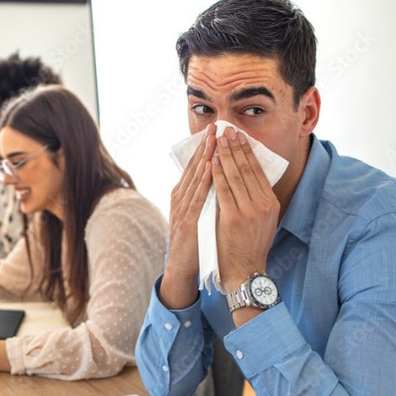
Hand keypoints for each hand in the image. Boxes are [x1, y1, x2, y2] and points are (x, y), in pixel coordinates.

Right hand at [160, 123, 216, 308]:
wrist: (181, 268)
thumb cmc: (193, 242)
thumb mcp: (196, 214)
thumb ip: (202, 197)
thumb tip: (215, 179)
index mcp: (182, 196)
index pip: (195, 167)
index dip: (205, 148)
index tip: (216, 131)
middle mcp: (180, 198)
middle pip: (194, 168)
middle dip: (206, 146)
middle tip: (216, 126)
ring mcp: (182, 209)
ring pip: (195, 178)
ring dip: (205, 157)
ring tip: (214, 139)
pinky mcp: (187, 221)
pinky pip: (197, 197)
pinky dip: (203, 180)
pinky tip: (210, 167)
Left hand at [212, 128, 278, 291]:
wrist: (246, 271)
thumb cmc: (250, 246)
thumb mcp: (262, 221)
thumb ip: (256, 201)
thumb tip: (248, 179)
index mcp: (271, 203)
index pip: (258, 170)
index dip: (247, 151)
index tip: (239, 136)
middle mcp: (263, 204)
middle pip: (248, 168)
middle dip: (236, 147)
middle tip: (227, 130)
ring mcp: (249, 210)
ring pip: (235, 175)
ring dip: (225, 154)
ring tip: (218, 139)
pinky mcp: (234, 217)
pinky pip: (223, 189)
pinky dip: (217, 173)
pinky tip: (211, 160)